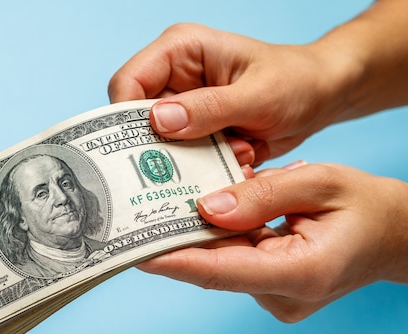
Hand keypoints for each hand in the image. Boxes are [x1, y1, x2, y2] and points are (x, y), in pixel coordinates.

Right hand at [108, 23, 356, 165]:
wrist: (321, 97)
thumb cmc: (296, 81)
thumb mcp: (258, 95)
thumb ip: (209, 108)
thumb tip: (157, 121)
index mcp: (179, 51)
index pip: (128, 82)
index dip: (125, 117)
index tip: (144, 149)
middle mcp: (173, 78)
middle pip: (136, 120)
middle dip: (163, 147)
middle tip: (197, 162)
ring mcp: (182, 109)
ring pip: (159, 146)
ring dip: (192, 161)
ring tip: (236, 152)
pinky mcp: (194, 133)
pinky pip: (182, 160)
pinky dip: (206, 168)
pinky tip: (239, 157)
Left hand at [136, 162, 407, 321]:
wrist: (395, 236)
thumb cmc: (366, 207)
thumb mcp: (321, 182)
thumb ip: (262, 195)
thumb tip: (205, 208)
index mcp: (302, 273)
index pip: (224, 271)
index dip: (176, 261)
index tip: (134, 251)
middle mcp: (284, 295)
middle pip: (215, 268)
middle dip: (174, 241)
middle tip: (130, 219)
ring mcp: (277, 299)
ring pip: (221, 264)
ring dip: (194, 235)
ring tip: (154, 207)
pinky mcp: (271, 290)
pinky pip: (233, 262)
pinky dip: (216, 238)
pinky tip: (193, 213)